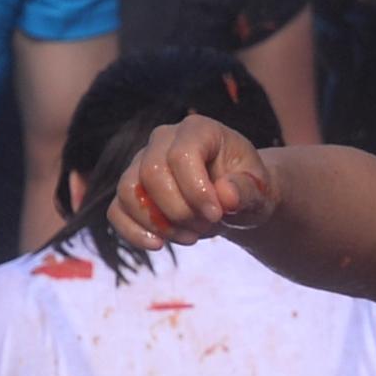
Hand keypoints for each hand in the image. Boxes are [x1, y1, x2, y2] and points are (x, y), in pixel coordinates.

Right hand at [110, 114, 277, 252]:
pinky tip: (159, 245)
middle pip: (152, 174)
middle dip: (179, 211)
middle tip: (207, 226)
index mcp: (198, 130)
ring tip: (191, 237)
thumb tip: (226, 196)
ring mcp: (141, 162)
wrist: (232, 200)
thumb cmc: (245, 189)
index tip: (217, 214)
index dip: (196, 191)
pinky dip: (133, 232)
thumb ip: (247, 191)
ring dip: (159, 224)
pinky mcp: (131, 190)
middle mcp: (163, 139)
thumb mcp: (258, 190)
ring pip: (129, 191)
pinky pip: (116, 211)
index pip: (182, 155)